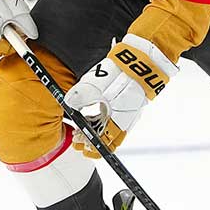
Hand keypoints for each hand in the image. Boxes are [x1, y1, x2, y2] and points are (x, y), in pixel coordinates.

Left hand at [64, 34, 177, 157]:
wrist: (140, 61)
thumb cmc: (121, 75)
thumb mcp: (94, 86)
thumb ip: (79, 97)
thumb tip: (69, 103)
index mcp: (117, 121)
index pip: (104, 144)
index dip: (91, 148)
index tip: (80, 145)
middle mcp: (124, 120)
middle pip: (106, 137)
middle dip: (90, 139)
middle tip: (77, 136)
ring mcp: (127, 111)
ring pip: (108, 127)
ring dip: (94, 128)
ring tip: (81, 124)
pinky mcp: (127, 102)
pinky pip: (112, 117)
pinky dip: (100, 119)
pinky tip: (91, 113)